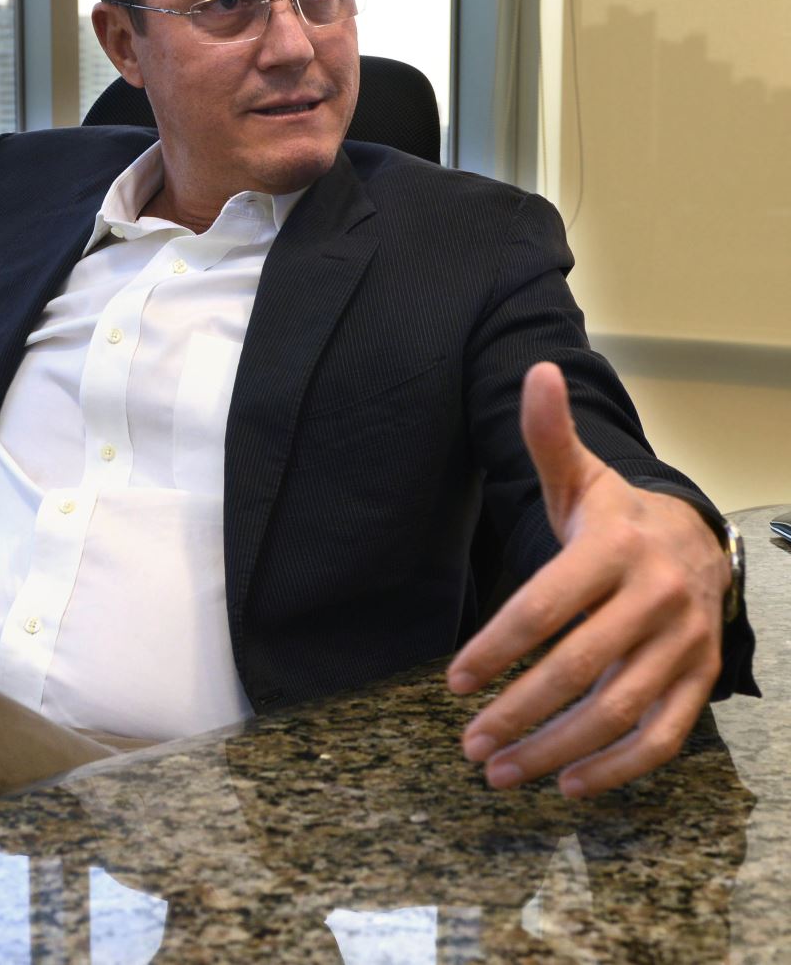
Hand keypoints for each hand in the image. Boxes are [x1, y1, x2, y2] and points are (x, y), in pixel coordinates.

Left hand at [447, 361, 729, 797]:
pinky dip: (619, 768)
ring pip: (618, 710)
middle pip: (579, 668)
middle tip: (468, 744)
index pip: (546, 605)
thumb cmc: (615, 518)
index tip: (454, 681)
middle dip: (519, 711)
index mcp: (616, 549)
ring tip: (500, 771)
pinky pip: (664, 737)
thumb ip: (547, 435)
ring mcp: (683, 646)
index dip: (498, 647)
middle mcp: (656, 599)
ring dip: (557, 748)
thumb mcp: (578, 476)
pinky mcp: (699, 682)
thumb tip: (533, 370)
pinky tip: (568, 784)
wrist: (697, 541)